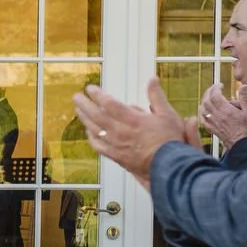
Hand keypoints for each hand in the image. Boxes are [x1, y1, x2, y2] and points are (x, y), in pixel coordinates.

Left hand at [72, 78, 192, 189]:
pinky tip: (88, 132)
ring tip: (79, 110)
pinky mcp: (115, 156)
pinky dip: (91, 137)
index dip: (97, 94)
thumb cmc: (170, 141)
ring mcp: (116, 144)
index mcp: (132, 119)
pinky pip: (98, 146)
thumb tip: (152, 80)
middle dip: (84, 104)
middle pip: (96, 115)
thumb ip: (156, 96)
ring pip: (94, 129)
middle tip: (76, 97)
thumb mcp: (167, 114)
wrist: (169, 166)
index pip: (108, 103)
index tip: (90, 88)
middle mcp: (121, 131)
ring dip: (84, 118)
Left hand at [199, 84, 246, 151]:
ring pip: (202, 109)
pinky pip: (203, 120)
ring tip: (209, 97)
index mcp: (226, 110)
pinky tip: (204, 111)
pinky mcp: (213, 130)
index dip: (215, 88)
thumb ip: (245, 98)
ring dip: (204, 101)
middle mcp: (217, 116)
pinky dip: (202, 112)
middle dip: (209, 92)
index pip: (215, 95)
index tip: (220, 85)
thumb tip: (242, 86)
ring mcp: (214, 123)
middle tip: (214, 88)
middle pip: (207, 101)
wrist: (243, 145)